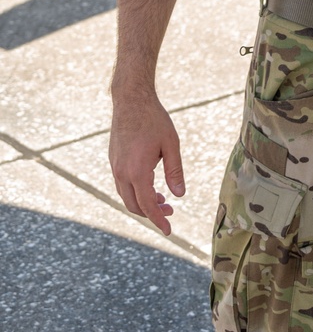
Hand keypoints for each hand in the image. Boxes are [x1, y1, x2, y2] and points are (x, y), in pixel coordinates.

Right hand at [109, 93, 184, 235]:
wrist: (131, 100)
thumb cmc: (154, 119)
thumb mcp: (171, 144)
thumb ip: (175, 171)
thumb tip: (180, 195)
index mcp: (137, 171)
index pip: (147, 205)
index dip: (158, 220)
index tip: (168, 231)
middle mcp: (122, 172)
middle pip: (134, 205)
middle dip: (152, 213)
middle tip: (170, 211)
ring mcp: (115, 167)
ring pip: (126, 196)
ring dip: (143, 202)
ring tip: (162, 199)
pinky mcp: (113, 160)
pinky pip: (122, 184)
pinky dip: (135, 191)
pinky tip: (150, 185)